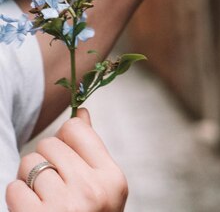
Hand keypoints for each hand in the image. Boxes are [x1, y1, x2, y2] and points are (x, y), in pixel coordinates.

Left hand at [6, 109, 126, 211]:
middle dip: (46, 159)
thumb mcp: (102, 187)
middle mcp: (91, 189)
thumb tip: (81, 112)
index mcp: (112, 177)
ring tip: (42, 196)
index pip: (77, 129)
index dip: (65, 138)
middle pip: (50, 144)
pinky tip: (31, 209)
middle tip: (53, 182)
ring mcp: (64, 206)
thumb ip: (92, 150)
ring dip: (29, 178)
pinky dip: (17, 197)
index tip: (66, 154)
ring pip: (30, 164)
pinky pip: (14, 188)